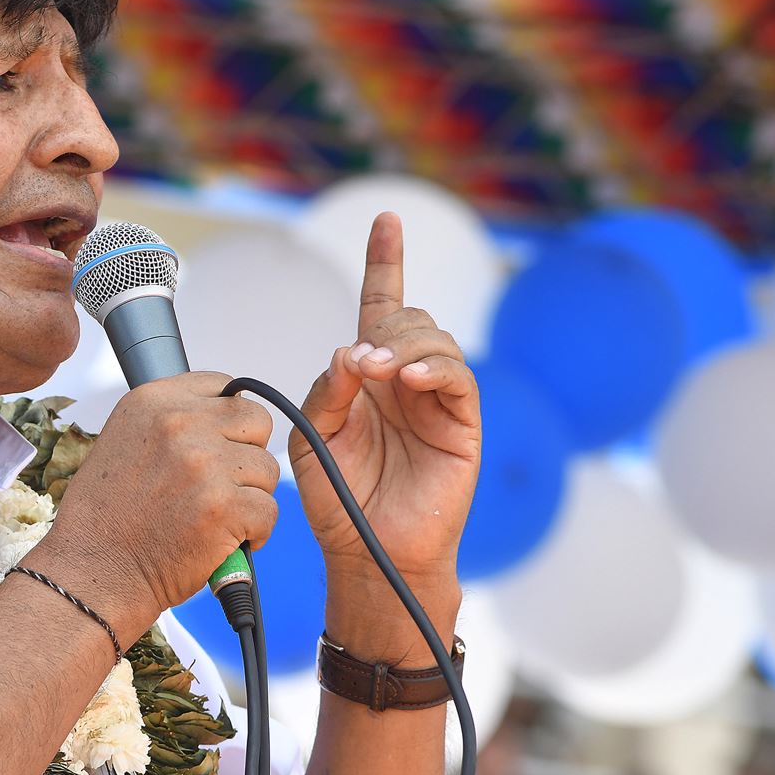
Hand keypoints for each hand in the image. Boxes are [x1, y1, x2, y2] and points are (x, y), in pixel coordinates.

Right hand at [41, 372, 278, 628]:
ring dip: (250, 497)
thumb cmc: (105, 518)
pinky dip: (254, 532)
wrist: (92, 571)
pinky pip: (269, 510)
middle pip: (257, 421)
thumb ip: (172, 421)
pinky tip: (223, 540)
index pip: (225, 386)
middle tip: (223, 484)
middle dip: (247, 454)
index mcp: (154, 401)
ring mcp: (204, 464)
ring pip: (267, 469)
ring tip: (215, 517)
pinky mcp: (224, 507)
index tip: (220, 445)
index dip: (229, 422)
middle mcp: (180, 424)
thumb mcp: (124, 440)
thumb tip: (222, 419)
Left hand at [292, 212, 480, 598]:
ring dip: (404, 346)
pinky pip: (458, 379)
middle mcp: (406, 381)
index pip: (381, 307)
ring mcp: (437, 401)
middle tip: (358, 362)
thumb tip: (349, 351)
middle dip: (385, 325)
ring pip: (434, 341)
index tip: (386, 220)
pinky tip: (411, 379)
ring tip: (378, 371)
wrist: (368, 553)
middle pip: (409, 319)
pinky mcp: (462, 425)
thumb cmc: (339, 499)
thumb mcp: (312, 439)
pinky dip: (434, 369)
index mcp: (369, 377)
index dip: (385, 263)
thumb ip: (325, 391)